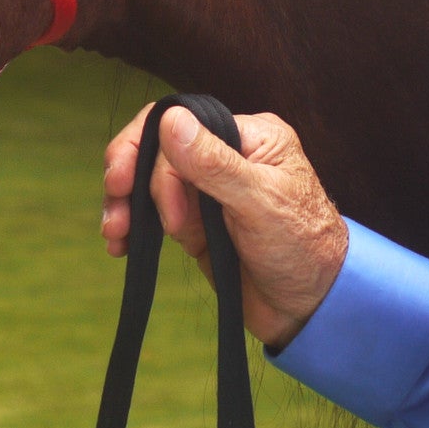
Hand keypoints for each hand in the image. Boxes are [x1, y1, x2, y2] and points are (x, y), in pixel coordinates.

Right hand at [102, 103, 347, 350]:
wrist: (312, 308)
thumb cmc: (304, 249)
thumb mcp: (260, 203)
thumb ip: (215, 164)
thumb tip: (171, 119)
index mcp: (249, 136)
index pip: (183, 122)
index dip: (146, 147)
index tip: (122, 179)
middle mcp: (226, 157)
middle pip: (160, 150)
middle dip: (132, 178)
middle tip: (117, 212)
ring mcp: (209, 192)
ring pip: (151, 183)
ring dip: (127, 205)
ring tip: (116, 235)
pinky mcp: (197, 225)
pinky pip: (155, 215)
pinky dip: (135, 226)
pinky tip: (121, 246)